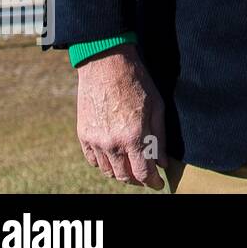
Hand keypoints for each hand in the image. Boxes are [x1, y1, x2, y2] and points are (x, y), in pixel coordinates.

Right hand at [75, 43, 166, 189]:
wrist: (106, 64)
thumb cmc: (137, 81)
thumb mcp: (157, 106)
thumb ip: (160, 137)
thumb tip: (163, 162)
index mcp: (134, 136)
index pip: (144, 172)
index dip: (153, 182)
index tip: (158, 183)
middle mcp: (112, 143)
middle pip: (124, 176)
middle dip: (138, 179)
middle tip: (147, 176)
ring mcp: (95, 141)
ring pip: (108, 171)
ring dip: (121, 173)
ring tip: (131, 168)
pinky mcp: (83, 135)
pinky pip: (92, 160)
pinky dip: (103, 164)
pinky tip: (113, 159)